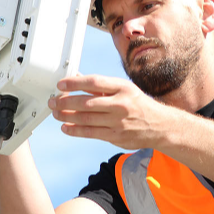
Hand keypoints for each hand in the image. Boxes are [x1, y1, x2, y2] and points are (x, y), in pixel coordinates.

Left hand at [48, 74, 172, 149]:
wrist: (160, 126)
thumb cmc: (138, 104)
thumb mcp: (123, 89)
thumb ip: (100, 86)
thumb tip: (77, 77)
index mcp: (123, 87)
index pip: (94, 82)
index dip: (74, 83)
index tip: (60, 84)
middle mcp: (121, 104)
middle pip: (87, 102)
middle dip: (65, 102)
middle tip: (53, 102)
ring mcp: (119, 122)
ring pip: (87, 119)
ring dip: (67, 116)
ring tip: (56, 114)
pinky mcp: (116, 136)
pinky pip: (91, 133)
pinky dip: (76, 130)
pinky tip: (66, 127)